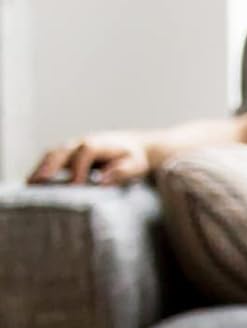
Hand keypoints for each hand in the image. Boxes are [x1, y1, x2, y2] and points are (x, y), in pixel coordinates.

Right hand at [29, 132, 150, 186]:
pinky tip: (34, 183)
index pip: (86, 152)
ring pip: (52, 154)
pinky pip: (51, 160)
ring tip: (30, 185)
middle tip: (39, 182)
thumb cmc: (134, 158)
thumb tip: (102, 180)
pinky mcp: (67, 154)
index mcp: (99, 144)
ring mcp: (72, 147)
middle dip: (50, 166)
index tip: (75, 185)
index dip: (79, 167)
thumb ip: (122, 171)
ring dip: (40, 168)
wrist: (132, 146)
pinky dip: (41, 169)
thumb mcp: (135, 165)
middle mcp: (81, 142)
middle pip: (62, 151)